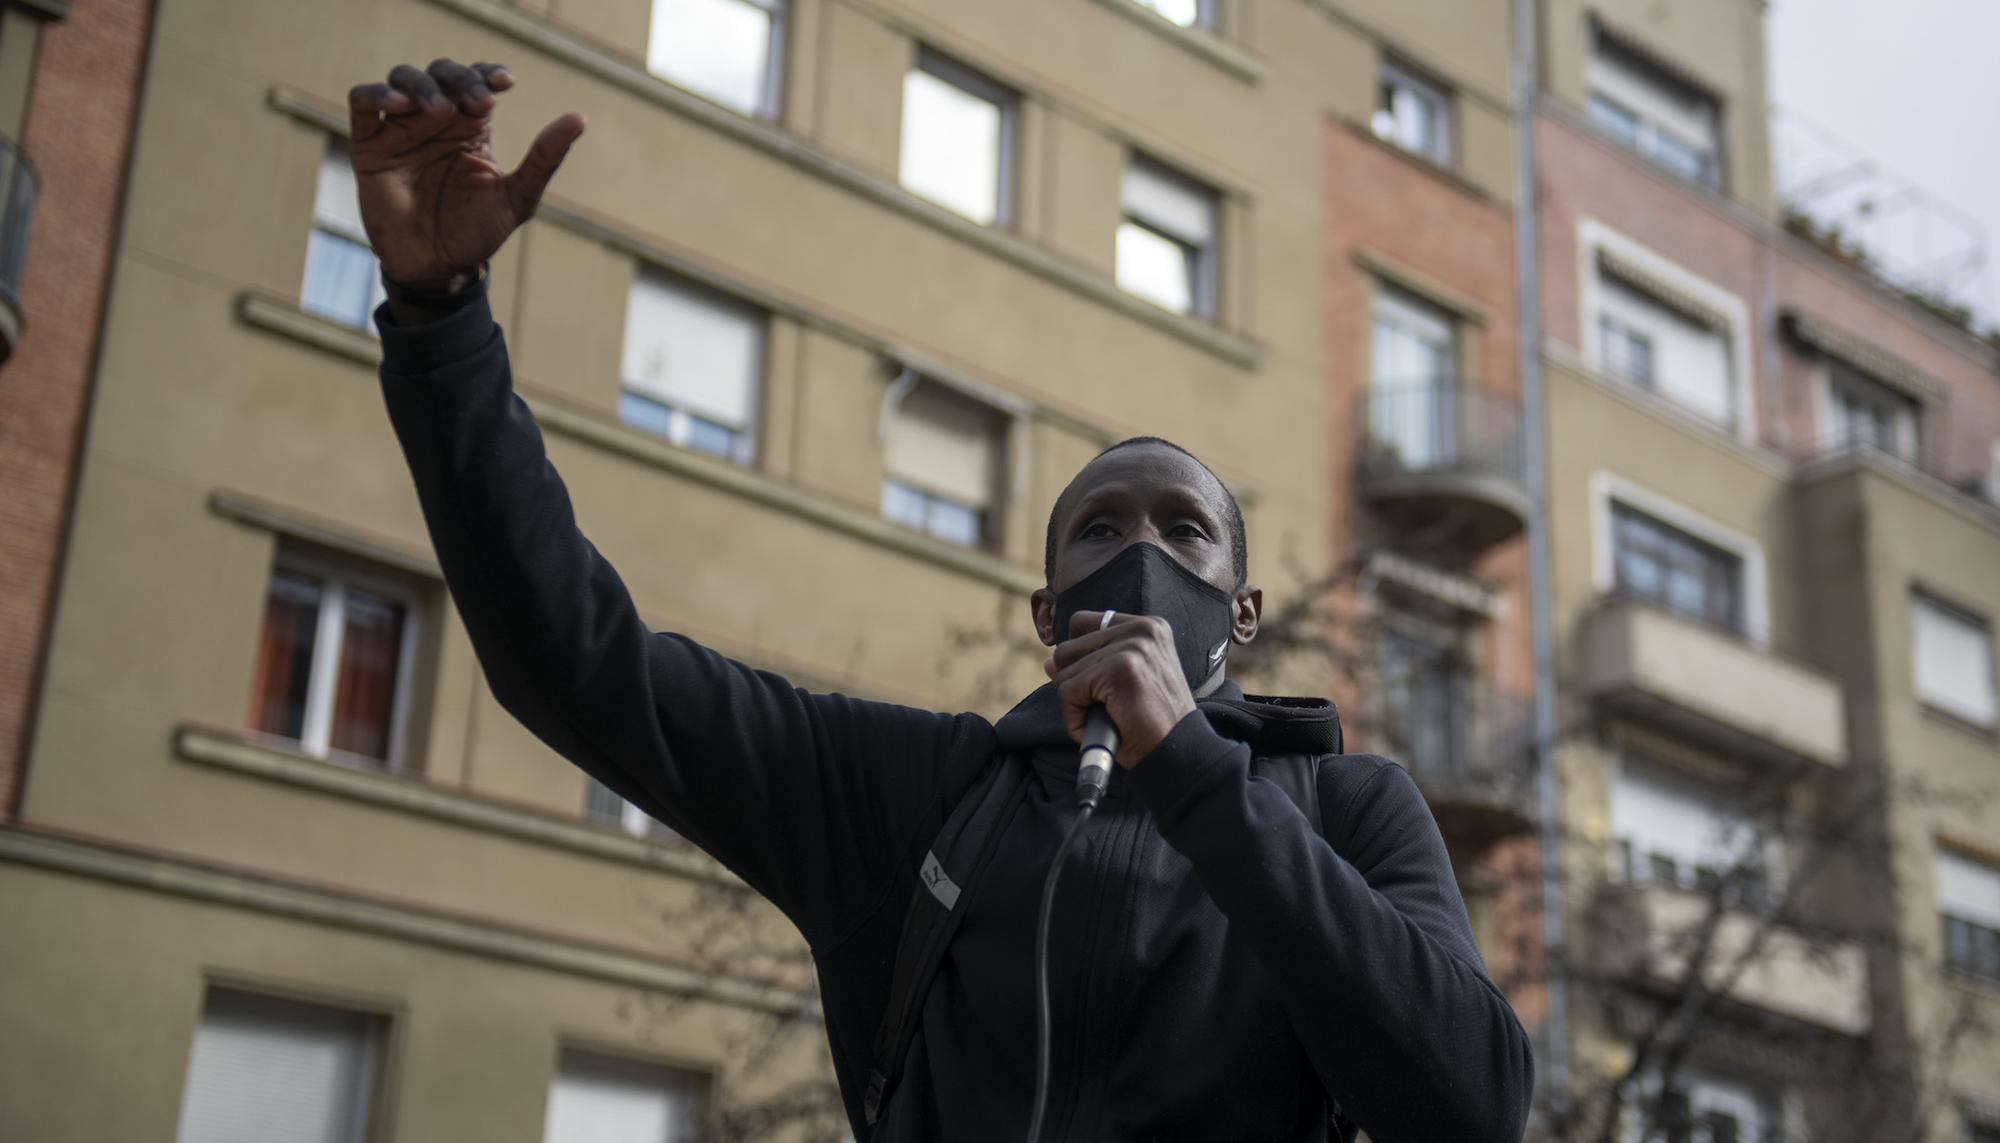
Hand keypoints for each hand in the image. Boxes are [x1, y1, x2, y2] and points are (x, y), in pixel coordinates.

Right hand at [346, 59, 585, 292]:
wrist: (437, 268)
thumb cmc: (478, 233)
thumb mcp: (518, 197)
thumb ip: (545, 158)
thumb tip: (580, 118)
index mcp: (471, 127)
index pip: (478, 81)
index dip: (488, 73)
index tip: (504, 83)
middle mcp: (436, 121)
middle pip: (441, 73)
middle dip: (459, 78)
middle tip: (476, 101)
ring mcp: (402, 130)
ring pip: (403, 79)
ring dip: (421, 84)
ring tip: (438, 108)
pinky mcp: (369, 145)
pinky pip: (363, 103)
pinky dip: (376, 94)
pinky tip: (397, 104)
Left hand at [1044, 611, 1197, 768]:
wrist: (1179, 754)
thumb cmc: (1153, 724)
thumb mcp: (1125, 684)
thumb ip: (1091, 665)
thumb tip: (1050, 662)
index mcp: (1148, 627)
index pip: (1083, 622)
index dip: (1078, 656)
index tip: (1094, 683)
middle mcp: (1142, 629)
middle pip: (1067, 648)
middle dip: (1075, 684)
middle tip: (1104, 708)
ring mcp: (1132, 646)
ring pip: (1065, 671)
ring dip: (1076, 705)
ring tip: (1107, 719)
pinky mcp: (1120, 669)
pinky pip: (1068, 691)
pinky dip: (1075, 719)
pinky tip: (1101, 728)